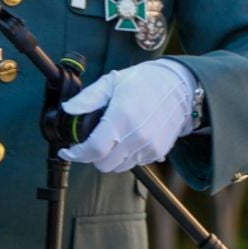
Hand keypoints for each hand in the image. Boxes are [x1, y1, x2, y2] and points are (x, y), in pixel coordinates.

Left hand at [57, 60, 197, 173]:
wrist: (179, 86)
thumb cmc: (145, 81)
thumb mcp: (112, 81)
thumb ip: (88, 98)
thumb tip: (68, 109)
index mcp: (121, 117)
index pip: (93, 149)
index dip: (76, 154)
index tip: (67, 151)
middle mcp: (136, 136)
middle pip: (104, 164)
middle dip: (92, 156)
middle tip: (91, 141)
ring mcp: (149, 146)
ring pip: (118, 167)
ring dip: (110, 157)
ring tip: (111, 138)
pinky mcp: (158, 152)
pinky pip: (134, 163)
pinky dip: (126, 156)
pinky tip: (126, 139)